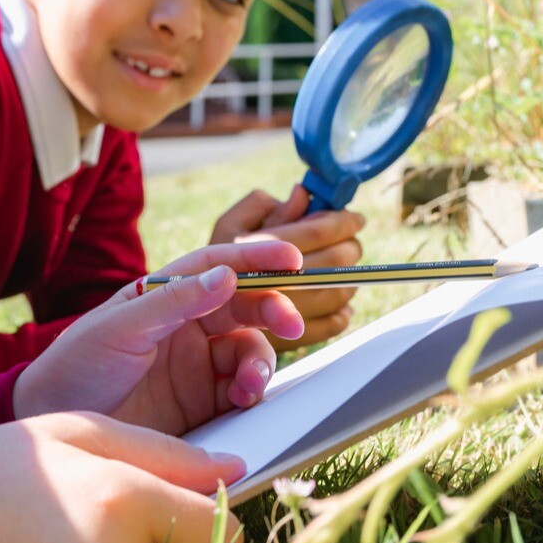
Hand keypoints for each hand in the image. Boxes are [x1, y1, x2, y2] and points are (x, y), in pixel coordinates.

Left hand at [14, 239, 304, 433]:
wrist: (53, 422)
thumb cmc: (76, 364)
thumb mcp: (119, 328)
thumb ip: (173, 302)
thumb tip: (226, 275)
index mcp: (165, 295)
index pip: (218, 266)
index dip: (257, 258)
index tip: (292, 258)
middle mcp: (187, 325)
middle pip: (245, 307)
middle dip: (273, 311)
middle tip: (290, 326)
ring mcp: (197, 365)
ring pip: (250, 351)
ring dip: (260, 361)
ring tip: (248, 384)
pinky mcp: (202, 405)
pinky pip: (242, 392)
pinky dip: (252, 393)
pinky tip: (243, 400)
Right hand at [211, 185, 364, 351]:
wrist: (189, 319)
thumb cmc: (214, 266)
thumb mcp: (229, 226)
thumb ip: (264, 207)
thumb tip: (302, 196)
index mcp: (248, 251)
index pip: (313, 232)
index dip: (340, 222)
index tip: (354, 218)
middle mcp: (265, 286)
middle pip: (331, 263)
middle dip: (348, 246)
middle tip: (351, 240)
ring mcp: (277, 320)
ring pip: (337, 294)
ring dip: (347, 278)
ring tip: (342, 268)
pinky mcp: (287, 345)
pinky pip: (333, 325)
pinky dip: (342, 311)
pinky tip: (334, 300)